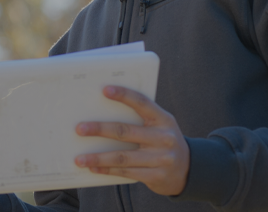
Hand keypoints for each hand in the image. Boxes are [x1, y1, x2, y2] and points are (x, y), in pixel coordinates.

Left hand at [75, 85, 190, 195]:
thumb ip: (139, 119)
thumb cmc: (163, 141)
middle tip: (79, 129)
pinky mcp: (156, 176)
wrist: (188, 170)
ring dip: (98, 157)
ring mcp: (161, 158)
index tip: (104, 90)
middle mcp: (164, 137)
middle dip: (99, 129)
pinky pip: (127, 172)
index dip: (124, 95)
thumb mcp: (159, 126)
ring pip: (123, 157)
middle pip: (125, 131)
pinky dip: (107, 171)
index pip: (142, 103)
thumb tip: (100, 112)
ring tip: (79, 159)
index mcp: (163, 119)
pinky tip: (94, 169)